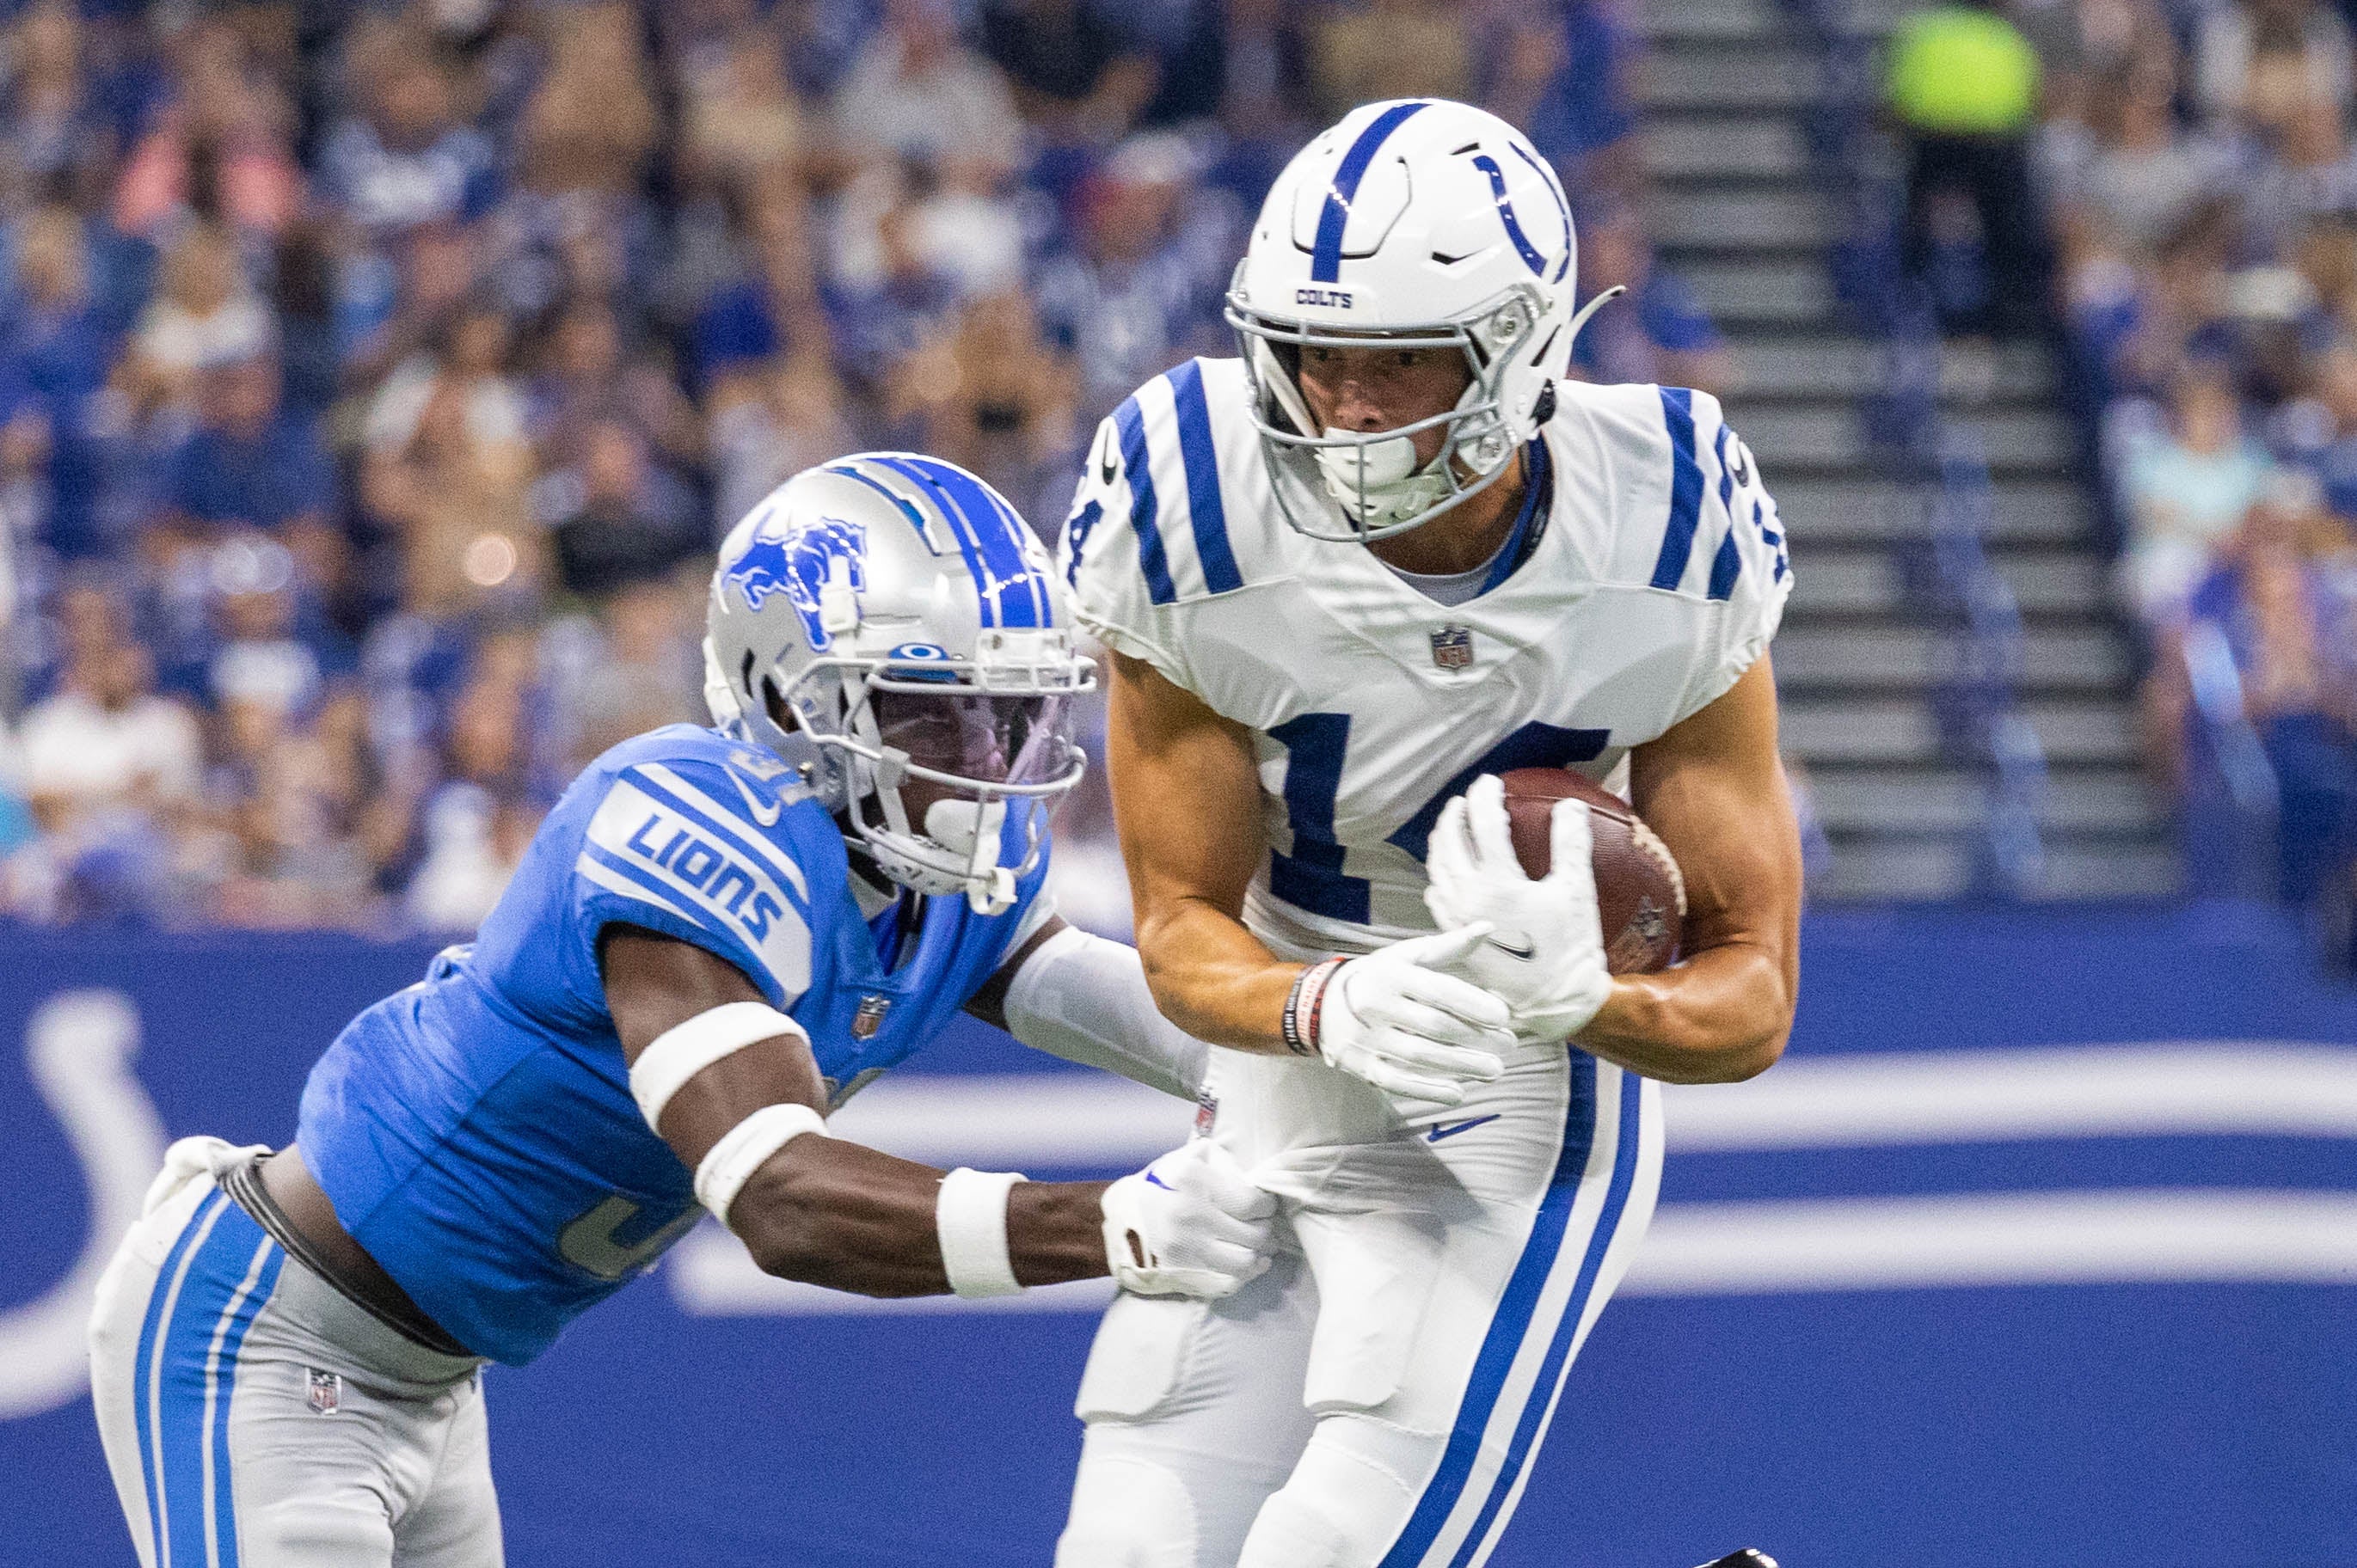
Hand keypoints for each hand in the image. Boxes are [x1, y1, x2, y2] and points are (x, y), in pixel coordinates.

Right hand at [1100, 1140, 1278, 1297]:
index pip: (1251, 1204)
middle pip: (1253, 1235)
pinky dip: (1245, 1275)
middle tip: (1263, 1226)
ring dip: (1259, 1255)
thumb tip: (1248, 1171)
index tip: (1265, 1206)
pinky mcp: (1182, 1272)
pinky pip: (1228, 1281)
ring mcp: (1186, 1249)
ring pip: (1244, 1262)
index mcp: (1194, 1184)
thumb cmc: (1157, 1184)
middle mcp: (1191, 1217)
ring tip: (1259, 1246)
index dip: (1267, 1207)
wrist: (1119, 1218)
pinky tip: (1250, 1265)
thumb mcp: (1182, 1159)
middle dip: (1266, 1230)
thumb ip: (1216, 1158)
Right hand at [1316, 926, 1514, 1112]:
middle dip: (1477, 1038)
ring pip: (1420, 1056)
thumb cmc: (1380, 977)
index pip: (1438, 990)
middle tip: (1509, 1045)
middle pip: (1435, 1026)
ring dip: (1462, 1066)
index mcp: (1390, 973)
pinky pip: (1398, 1082)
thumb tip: (1488, 927)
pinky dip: (1429, 1090)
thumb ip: (1448, 946)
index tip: (1503, 1016)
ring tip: (1495, 1070)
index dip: (1474, 1004)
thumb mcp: (1407, 956)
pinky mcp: (1361, 1066)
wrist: (1320, 1005)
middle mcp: (1375, 1005)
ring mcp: (1365, 1038)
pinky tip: (1459, 1092)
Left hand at [1423, 774, 1611, 1045]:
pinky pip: (1435, 896)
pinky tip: (1446, 871)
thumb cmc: (1570, 948)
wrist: (1553, 1003)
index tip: (1492, 781)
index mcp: (1498, 882)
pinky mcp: (1454, 936)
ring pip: (1436, 867)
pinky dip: (1438, 874)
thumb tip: (1571, 805)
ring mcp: (1456, 918)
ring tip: (1451, 824)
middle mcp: (1468, 897)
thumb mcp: (1576, 890)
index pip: (1484, 823)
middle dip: (1455, 813)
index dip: (1485, 796)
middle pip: (1450, 841)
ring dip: (1442, 840)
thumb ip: (1571, 843)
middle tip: (1466, 798)